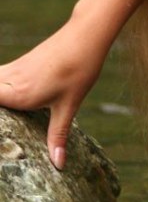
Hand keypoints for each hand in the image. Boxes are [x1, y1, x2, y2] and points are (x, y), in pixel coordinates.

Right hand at [0, 11, 110, 169]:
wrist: (86, 36)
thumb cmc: (79, 70)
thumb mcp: (69, 106)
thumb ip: (58, 135)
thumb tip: (58, 165)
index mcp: (19, 94)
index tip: (0, 126)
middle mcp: (11, 80)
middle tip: (4, 124)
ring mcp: (14, 69)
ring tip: (7, 111)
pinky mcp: (21, 62)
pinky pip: (0, 75)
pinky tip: (8, 93)